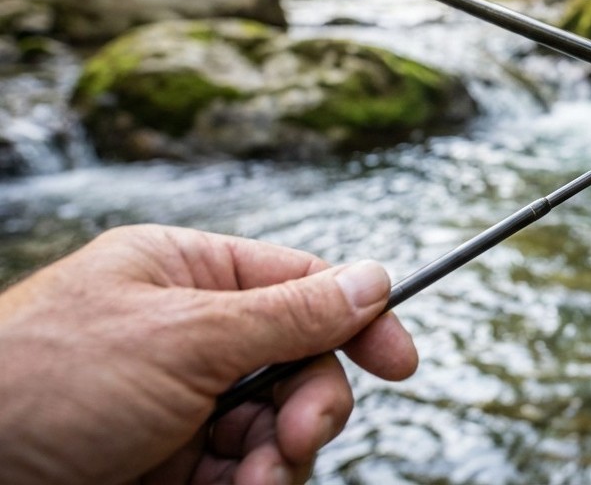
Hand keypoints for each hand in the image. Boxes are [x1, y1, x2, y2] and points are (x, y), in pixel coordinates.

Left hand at [0, 224, 418, 483]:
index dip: (359, 319)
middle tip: (297, 440)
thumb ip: (289, 313)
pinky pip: (242, 471)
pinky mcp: (169, 463)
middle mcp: (189, 333)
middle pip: (300, 362)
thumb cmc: (41, 382)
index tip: (401, 363)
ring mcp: (180, 402)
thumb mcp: (183, 337)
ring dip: (278, 458)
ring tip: (252, 481)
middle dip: (309, 406)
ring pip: (276, 426)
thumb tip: (374, 278)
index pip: (303, 284)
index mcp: (188, 274)